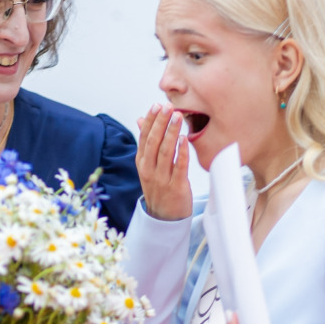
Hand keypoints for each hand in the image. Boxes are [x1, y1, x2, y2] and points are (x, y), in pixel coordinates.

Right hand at [135, 104, 191, 221]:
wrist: (164, 217)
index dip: (150, 121)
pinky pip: (179, 166)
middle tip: (167, 106)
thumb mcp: (147, 165)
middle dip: (160, 123)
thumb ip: (146, 142)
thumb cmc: (159, 187)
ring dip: (171, 133)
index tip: (156, 106)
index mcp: (142, 162)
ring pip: (165, 152)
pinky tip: (184, 139)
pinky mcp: (176, 186)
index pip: (144, 137)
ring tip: (177, 116)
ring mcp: (162, 178)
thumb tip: (140, 119)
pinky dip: (182, 152)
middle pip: (154, 142)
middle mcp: (149, 169)